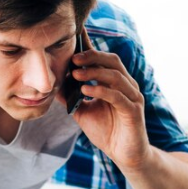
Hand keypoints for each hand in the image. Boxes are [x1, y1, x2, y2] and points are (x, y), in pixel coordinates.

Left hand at [65, 32, 151, 171]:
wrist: (124, 155)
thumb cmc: (107, 132)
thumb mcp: (83, 112)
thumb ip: (71, 97)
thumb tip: (53, 84)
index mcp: (115, 82)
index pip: (102, 58)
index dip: (90, 45)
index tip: (75, 33)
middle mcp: (126, 85)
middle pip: (112, 61)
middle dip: (91, 56)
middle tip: (72, 58)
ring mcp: (132, 97)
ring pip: (115, 76)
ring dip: (94, 73)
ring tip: (75, 74)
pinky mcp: (134, 111)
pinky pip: (118, 96)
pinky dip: (101, 91)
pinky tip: (85, 91)